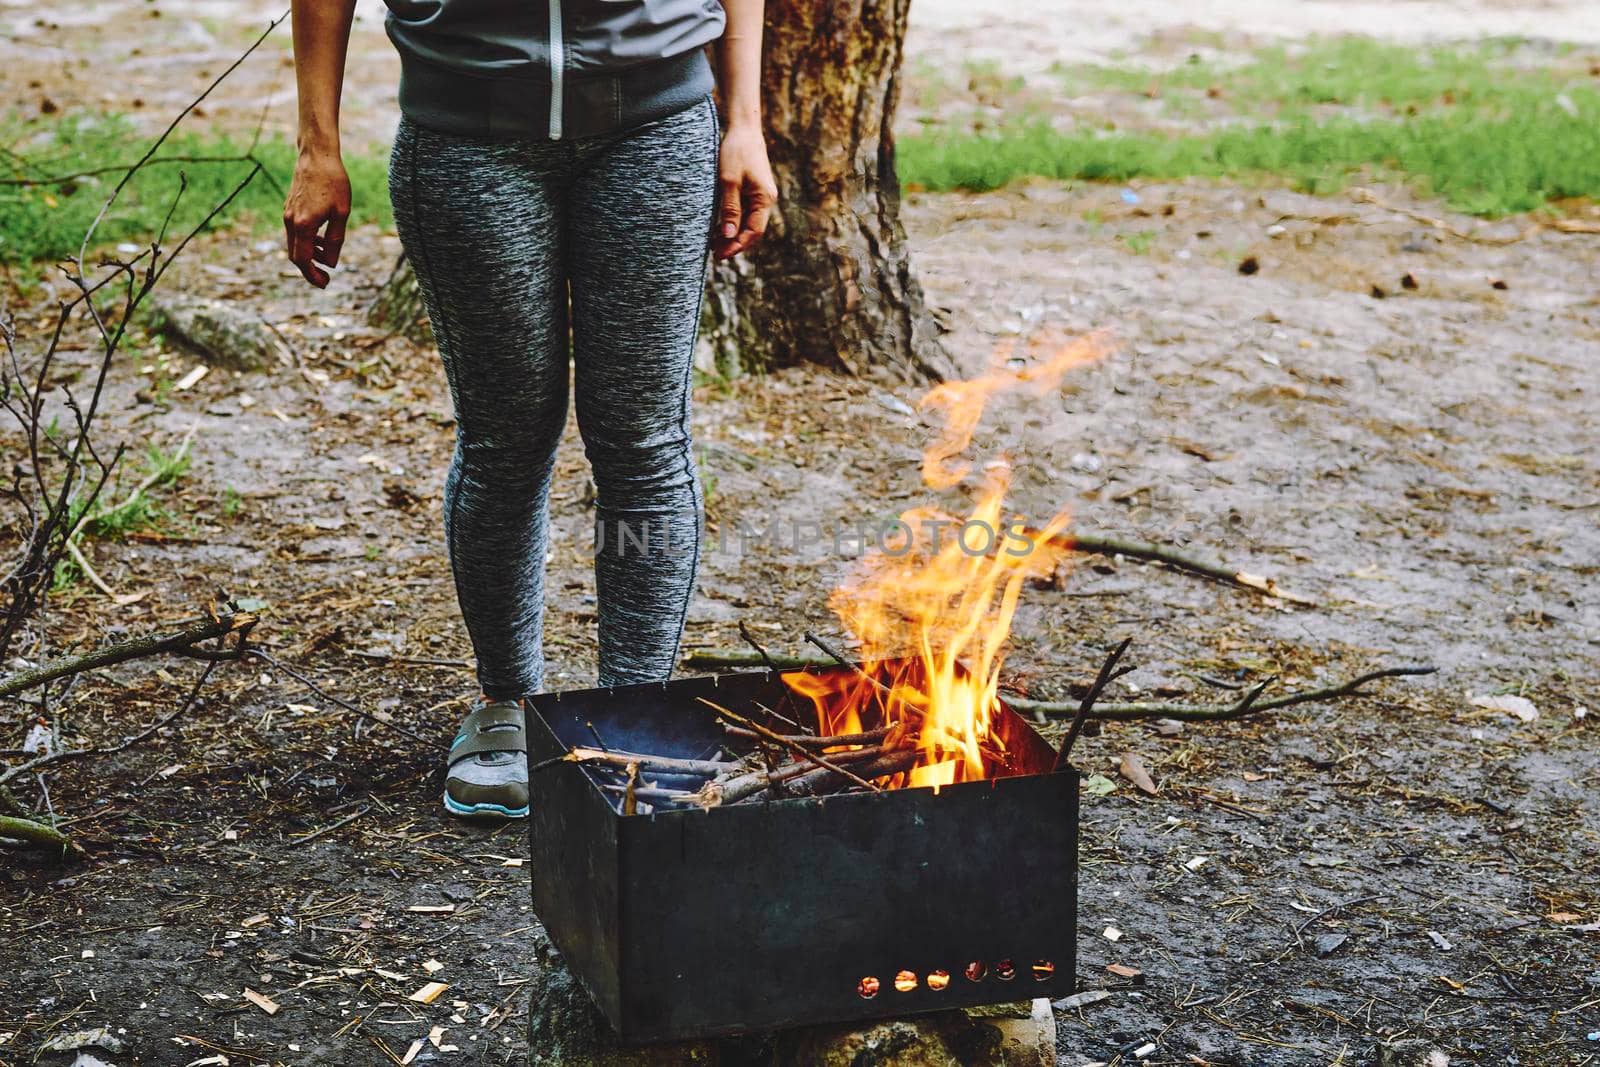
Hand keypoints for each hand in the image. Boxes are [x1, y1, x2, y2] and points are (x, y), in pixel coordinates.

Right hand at [283, 149, 350, 287]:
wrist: (317, 156)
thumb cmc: (334, 183)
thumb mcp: (342, 214)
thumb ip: (335, 240)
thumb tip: (331, 263)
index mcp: (303, 225)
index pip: (303, 260)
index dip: (313, 275)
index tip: (325, 283)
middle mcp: (291, 221)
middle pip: (296, 256)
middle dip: (310, 270)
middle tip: (326, 278)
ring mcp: (288, 214)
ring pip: (295, 244)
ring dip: (310, 254)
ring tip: (329, 255)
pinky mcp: (289, 208)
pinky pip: (295, 232)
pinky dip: (307, 241)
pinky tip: (322, 239)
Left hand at [712, 123, 775, 260]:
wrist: (744, 129)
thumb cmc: (736, 152)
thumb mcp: (729, 182)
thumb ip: (730, 209)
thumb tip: (729, 236)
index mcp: (764, 199)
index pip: (754, 232)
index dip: (738, 245)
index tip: (721, 254)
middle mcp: (766, 199)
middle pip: (752, 230)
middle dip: (735, 243)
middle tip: (715, 254)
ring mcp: (760, 195)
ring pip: (748, 223)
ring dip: (733, 234)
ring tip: (714, 244)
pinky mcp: (753, 190)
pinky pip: (745, 212)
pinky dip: (733, 222)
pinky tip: (719, 229)